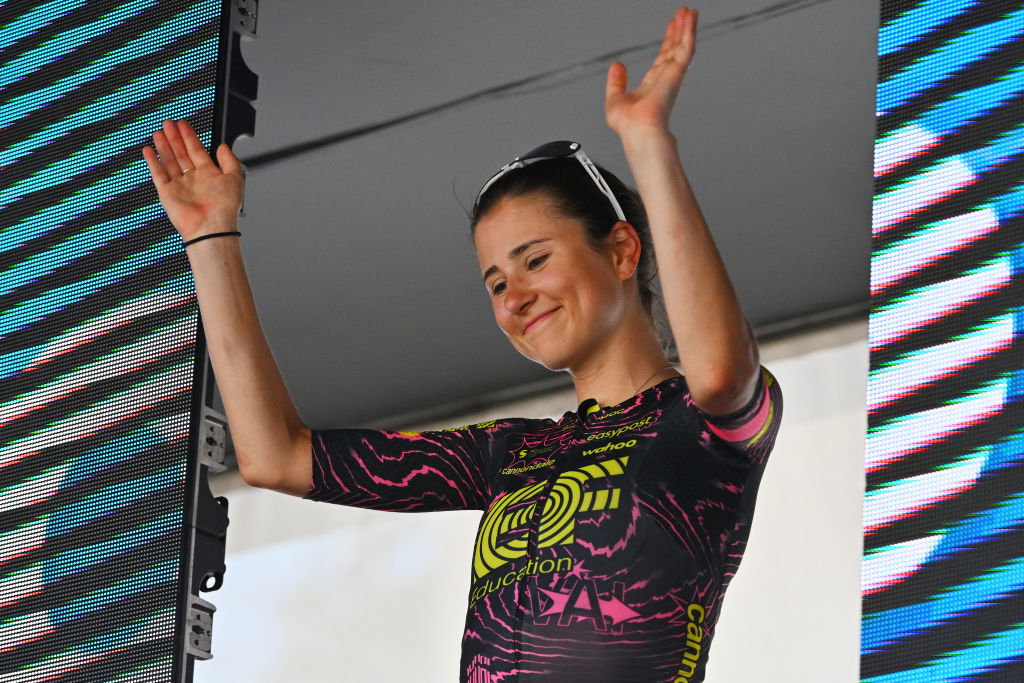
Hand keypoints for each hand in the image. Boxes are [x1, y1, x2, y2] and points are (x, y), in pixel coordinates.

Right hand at [141, 119, 244, 241]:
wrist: (211, 227)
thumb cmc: (224, 208)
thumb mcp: (235, 178)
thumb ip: (230, 160)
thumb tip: (223, 146)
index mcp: (210, 175)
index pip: (197, 150)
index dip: (190, 136)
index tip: (183, 124)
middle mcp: (194, 179)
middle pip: (181, 153)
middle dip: (175, 137)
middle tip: (168, 122)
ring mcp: (180, 185)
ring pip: (169, 160)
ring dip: (164, 145)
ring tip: (159, 131)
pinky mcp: (167, 193)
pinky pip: (158, 174)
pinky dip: (153, 161)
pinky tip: (149, 150)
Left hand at [605, 7, 696, 136]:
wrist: (638, 130)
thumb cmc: (629, 125)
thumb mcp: (615, 99)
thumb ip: (616, 82)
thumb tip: (617, 66)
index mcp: (652, 86)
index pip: (662, 58)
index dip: (667, 42)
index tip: (671, 27)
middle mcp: (665, 79)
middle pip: (674, 49)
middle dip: (679, 31)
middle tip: (684, 14)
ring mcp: (672, 75)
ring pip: (682, 46)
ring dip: (686, 28)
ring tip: (690, 12)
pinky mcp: (677, 72)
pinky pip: (685, 48)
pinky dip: (688, 32)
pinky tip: (691, 19)